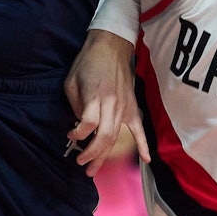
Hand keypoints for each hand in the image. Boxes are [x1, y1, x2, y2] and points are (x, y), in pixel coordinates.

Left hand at [63, 29, 149, 175]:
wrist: (111, 46)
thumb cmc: (87, 62)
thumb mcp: (71, 80)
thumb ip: (76, 104)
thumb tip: (80, 122)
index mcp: (95, 96)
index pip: (88, 124)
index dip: (77, 134)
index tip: (70, 135)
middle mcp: (111, 104)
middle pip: (104, 137)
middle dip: (91, 154)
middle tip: (81, 164)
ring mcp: (124, 107)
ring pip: (116, 137)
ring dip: (105, 155)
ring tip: (93, 169)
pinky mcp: (133, 106)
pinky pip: (140, 128)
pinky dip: (144, 144)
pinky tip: (146, 160)